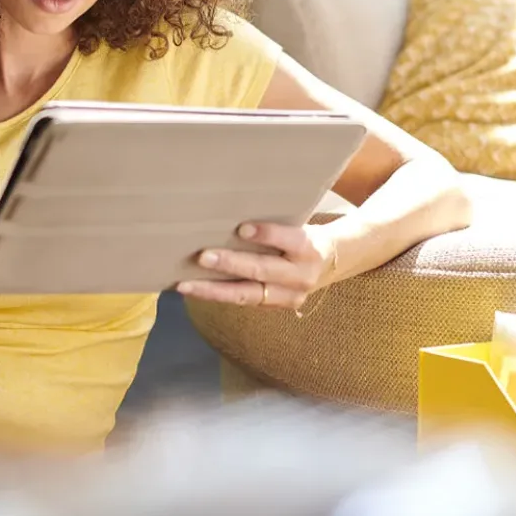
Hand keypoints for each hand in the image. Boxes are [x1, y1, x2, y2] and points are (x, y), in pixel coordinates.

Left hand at [177, 222, 336, 311]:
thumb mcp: (296, 222)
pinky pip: (243, 302)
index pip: (289, 239)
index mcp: (308, 247)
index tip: (241, 229)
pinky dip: (216, 295)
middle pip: (263, 270)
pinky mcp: (276, 307)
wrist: (329, 262)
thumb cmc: (299, 233)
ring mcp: (289, 296)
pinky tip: (192, 289)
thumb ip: (272, 219)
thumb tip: (227, 207)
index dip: (266, 234)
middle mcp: (301, 275)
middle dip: (231, 264)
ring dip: (213, 289)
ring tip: (185, 284)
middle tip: (202, 256)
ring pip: (248, 294)